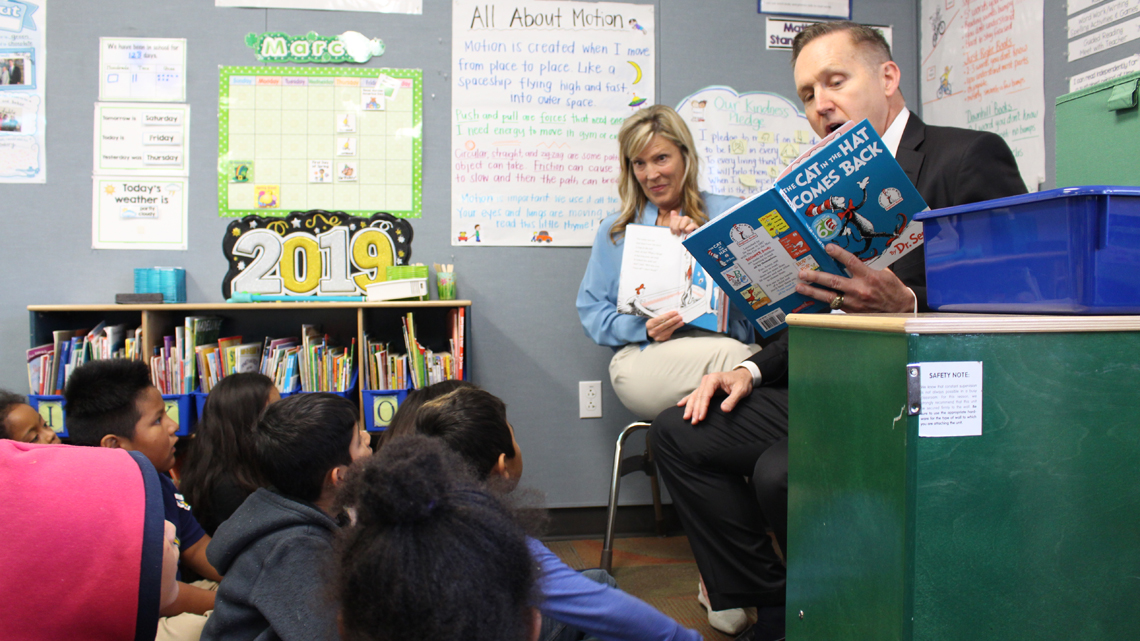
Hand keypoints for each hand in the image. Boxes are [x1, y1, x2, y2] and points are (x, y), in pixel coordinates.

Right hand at [646, 311, 683, 341]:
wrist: (652, 331)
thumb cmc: (655, 322)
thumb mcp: (655, 318)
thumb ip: (661, 315)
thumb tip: (672, 312)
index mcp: (649, 324)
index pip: (659, 319)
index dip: (668, 316)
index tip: (675, 312)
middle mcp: (652, 332)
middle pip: (664, 325)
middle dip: (673, 320)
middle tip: (679, 316)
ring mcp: (657, 337)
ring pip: (668, 330)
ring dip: (676, 325)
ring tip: (681, 321)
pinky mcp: (662, 340)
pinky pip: (669, 334)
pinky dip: (675, 329)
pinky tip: (679, 325)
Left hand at [666, 210, 697, 235]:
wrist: (691, 243)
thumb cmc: (682, 237)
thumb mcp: (676, 230)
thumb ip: (673, 221)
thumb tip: (673, 211)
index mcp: (680, 219)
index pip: (674, 217)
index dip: (672, 225)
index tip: (673, 232)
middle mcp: (686, 219)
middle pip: (678, 218)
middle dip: (676, 228)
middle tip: (678, 233)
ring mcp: (692, 222)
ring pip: (686, 218)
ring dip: (682, 227)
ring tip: (683, 232)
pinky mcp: (696, 226)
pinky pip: (692, 224)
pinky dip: (688, 229)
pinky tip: (688, 232)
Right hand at [678, 368, 752, 423]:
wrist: (744, 375)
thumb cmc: (743, 382)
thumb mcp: (741, 390)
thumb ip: (733, 400)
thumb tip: (724, 409)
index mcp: (714, 379)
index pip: (705, 395)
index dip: (702, 407)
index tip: (701, 418)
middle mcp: (707, 380)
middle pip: (698, 397)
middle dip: (695, 410)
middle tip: (693, 422)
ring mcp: (705, 383)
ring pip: (694, 396)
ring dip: (690, 407)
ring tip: (686, 417)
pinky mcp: (706, 388)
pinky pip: (695, 394)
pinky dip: (687, 400)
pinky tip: (680, 405)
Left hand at [796, 244, 912, 312]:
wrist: (900, 309)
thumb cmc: (892, 289)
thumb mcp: (884, 273)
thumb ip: (868, 265)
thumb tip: (853, 257)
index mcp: (869, 277)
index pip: (851, 262)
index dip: (839, 254)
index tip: (828, 247)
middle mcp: (860, 290)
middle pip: (834, 281)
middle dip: (816, 277)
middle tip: (803, 272)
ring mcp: (854, 303)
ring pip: (830, 297)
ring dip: (813, 292)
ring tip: (800, 287)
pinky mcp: (852, 312)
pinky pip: (834, 306)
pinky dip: (822, 302)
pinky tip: (811, 299)